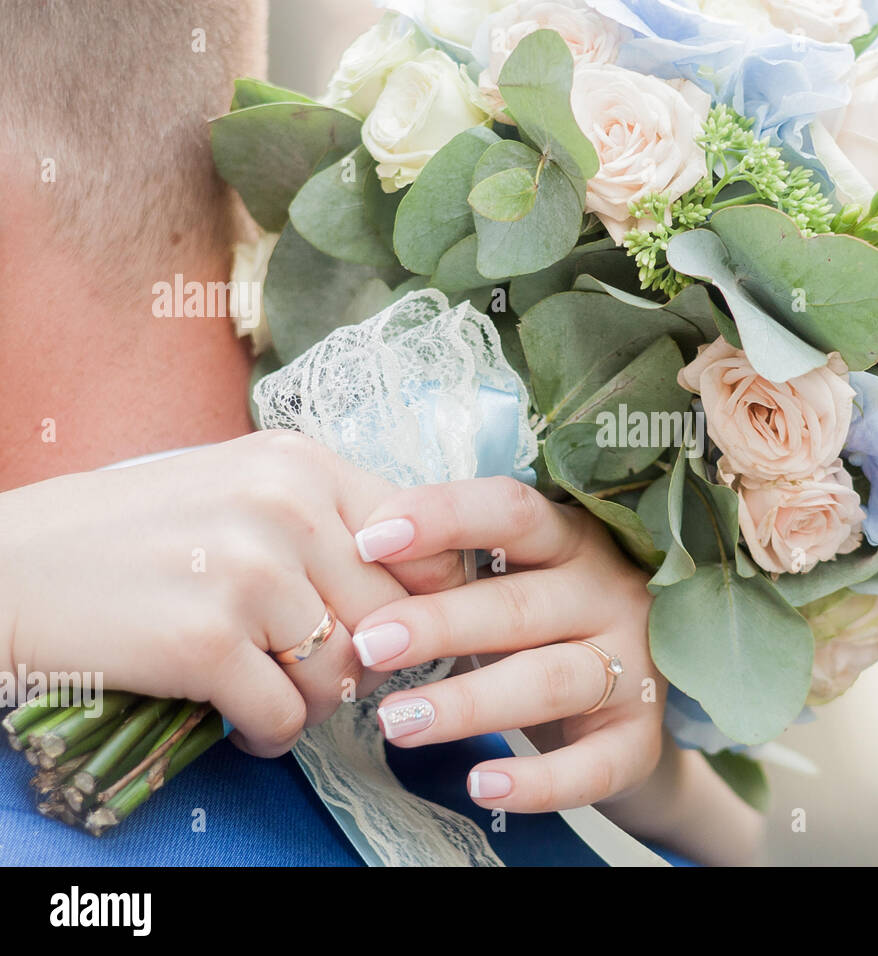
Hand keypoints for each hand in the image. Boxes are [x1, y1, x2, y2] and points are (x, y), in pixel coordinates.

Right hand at [0, 431, 408, 755]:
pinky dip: (272, 734)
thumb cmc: (130, 533)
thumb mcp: (238, 488)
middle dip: (367, 658)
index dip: (423, 593)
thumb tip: (423, 575)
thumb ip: (325, 520)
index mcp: (299, 462)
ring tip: (278, 697)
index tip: (397, 625)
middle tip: (321, 672)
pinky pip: (288, 714)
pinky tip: (242, 723)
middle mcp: (285, 506)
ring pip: (347, 670)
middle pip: (393, 611)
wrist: (6, 569)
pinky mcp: (206, 641)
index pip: (421, 536)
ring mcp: (247, 572)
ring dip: (318, 702)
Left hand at [348, 477, 666, 812]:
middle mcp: (609, 594)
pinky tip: (480, 786)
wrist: (625, 708)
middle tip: (369, 645)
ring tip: (396, 723)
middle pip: (522, 604)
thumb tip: (361, 557)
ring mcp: (633, 666)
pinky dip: (536, 781)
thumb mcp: (505, 582)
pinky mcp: (639, 737)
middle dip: (440, 623)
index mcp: (572, 539)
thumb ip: (449, 569)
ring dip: (470, 703)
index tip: (370, 539)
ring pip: (549, 682)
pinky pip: (591, 765)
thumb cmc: (539, 629)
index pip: (511, 511)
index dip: (444, 518)